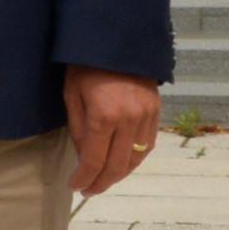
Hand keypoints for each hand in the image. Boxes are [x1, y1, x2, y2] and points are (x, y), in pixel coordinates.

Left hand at [65, 66, 161, 199]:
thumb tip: (84, 160)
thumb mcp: (72, 95)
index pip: (93, 161)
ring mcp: (146, 116)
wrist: (118, 39)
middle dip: (100, 183)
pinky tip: (122, 164)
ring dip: (119, 175)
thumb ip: (78, 130)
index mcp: (104, 116)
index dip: (83, 179)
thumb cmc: (86, 64)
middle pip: (117, 166)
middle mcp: (129, 120)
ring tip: (103, 180)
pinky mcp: (156, 111)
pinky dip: (135, 160)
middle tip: (88, 190)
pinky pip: (147, 145)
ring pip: (135, 159)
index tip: (74, 187)